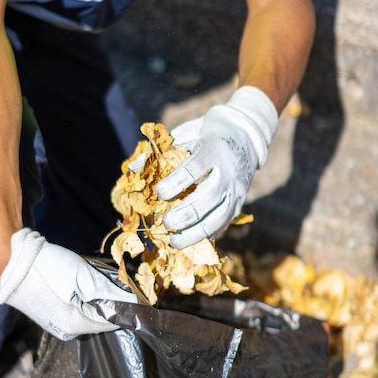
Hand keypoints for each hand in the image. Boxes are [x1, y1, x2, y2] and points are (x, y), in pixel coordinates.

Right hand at [0, 228, 137, 340]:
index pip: (114, 321)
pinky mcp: (52, 316)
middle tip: (124, 283)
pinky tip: (87, 285)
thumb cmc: (48, 267)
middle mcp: (68, 331)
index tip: (143, 296)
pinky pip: (78, 311)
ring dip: (101, 300)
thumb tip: (133, 303)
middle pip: (103, 319)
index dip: (129, 308)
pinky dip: (88, 300)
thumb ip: (110, 292)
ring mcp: (58, 325)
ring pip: (91, 314)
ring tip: (104, 280)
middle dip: (115, 302)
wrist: (13, 261)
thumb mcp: (83, 276)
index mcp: (77, 324)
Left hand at [156, 86, 277, 247]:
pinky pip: (224, 224)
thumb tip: (133, 170)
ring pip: (220, 216)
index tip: (159, 192)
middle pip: (209, 197)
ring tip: (175, 242)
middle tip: (165, 224)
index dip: (176, 183)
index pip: (195, 169)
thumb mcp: (184, 135)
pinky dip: (207, 235)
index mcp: (213, 150)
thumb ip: (160, 151)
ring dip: (196, 232)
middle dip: (186, 214)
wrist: (244, 135)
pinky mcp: (239, 203)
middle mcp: (228, 171)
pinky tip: (190, 241)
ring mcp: (237, 190)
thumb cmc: (205, 135)